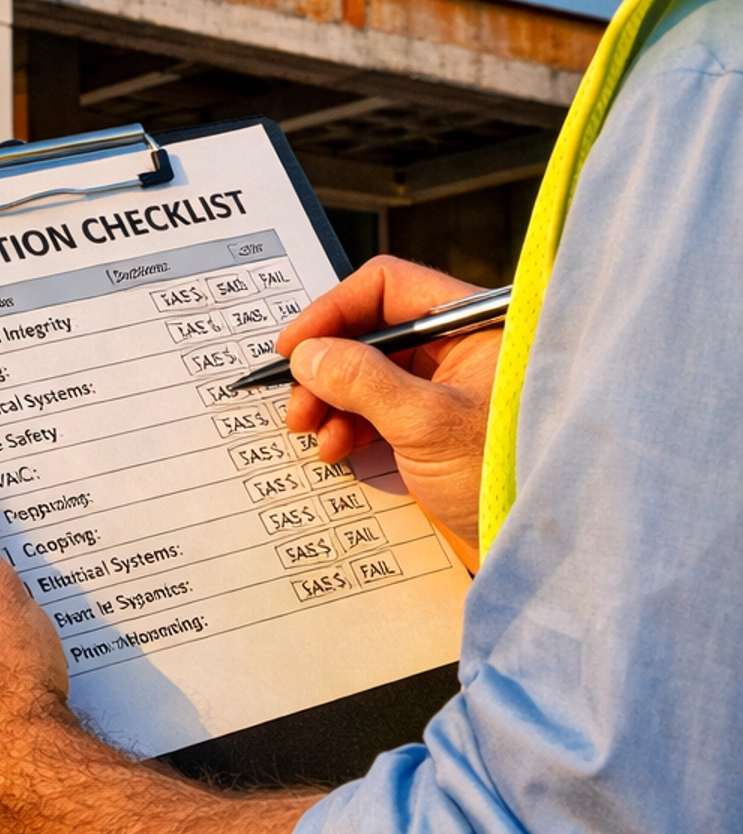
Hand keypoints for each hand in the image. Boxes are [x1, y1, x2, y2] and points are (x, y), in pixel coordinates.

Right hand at [278, 257, 501, 554]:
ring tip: (312, 432)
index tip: (294, 347)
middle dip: (327, 365)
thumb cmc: (505, 474)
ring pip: (369, 372)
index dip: (334, 311)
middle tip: (297, 402)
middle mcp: (460, 346)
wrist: (538, 546)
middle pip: (372, 331)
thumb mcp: (427, 423)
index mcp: (474, 323)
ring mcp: (447, 387)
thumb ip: (363, 381)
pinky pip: (379, 409)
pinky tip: (337, 450)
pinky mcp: (435, 427)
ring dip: (331, 399)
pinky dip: (350, 425)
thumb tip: (308, 354)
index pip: (389, 287)